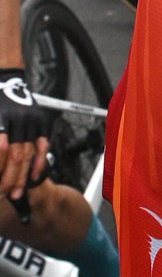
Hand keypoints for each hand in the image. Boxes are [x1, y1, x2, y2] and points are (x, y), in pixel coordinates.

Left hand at [0, 70, 48, 199]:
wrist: (5, 81)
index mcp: (0, 120)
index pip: (0, 150)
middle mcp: (17, 120)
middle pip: (15, 155)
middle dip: (8, 179)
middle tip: (3, 195)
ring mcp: (31, 120)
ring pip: (29, 153)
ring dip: (22, 176)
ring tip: (16, 194)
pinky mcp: (40, 121)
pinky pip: (42, 145)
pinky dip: (39, 162)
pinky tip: (33, 177)